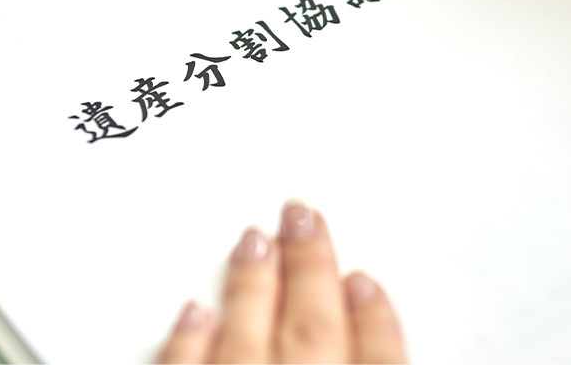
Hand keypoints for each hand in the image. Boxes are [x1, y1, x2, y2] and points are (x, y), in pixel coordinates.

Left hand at [157, 202, 405, 363]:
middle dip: (310, 268)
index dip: (376, 319)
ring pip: (248, 337)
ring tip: (254, 240)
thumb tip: (374, 319)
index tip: (365, 284)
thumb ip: (371, 362)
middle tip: (302, 219)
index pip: (380, 359)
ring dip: (252, 284)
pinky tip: (194, 311)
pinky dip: (189, 341)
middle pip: (314, 330)